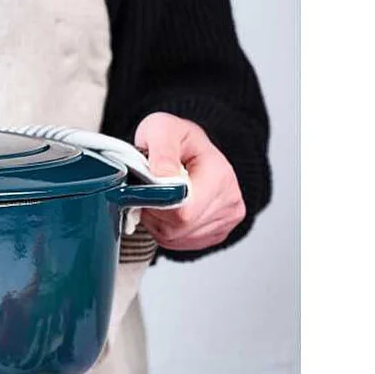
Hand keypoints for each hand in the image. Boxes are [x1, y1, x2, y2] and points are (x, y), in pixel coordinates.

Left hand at [133, 113, 246, 251]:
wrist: (193, 149)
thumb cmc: (178, 139)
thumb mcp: (163, 130)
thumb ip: (162, 151)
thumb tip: (164, 178)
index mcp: (219, 176)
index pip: (183, 211)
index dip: (156, 203)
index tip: (145, 187)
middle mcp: (229, 202)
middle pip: (177, 227)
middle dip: (154, 211)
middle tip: (149, 188)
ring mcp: (225, 221)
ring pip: (175, 238)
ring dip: (157, 221)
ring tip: (161, 195)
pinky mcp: (216, 234)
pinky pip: (178, 244)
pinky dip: (165, 230)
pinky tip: (168, 209)